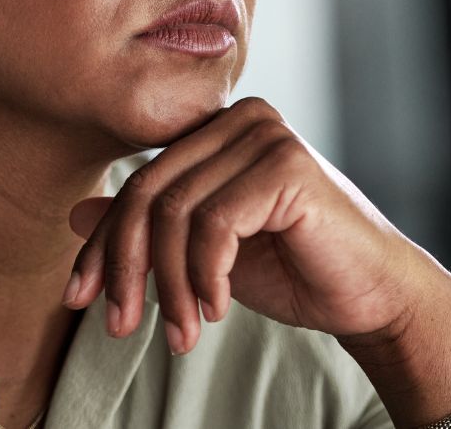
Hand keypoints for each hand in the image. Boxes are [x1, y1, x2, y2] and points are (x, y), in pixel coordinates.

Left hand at [62, 96, 439, 355]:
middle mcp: (240, 118)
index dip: (104, 243)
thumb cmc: (294, 269)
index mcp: (219, 128)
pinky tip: (217, 308)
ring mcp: (265, 134)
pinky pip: (214, 224)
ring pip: (176, 213)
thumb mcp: (204, 252)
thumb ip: (150, 227)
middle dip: (126, 268)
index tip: (79, 297)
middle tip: (120, 326)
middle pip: (149, 193)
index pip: (139, 181)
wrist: (372, 295)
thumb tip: (78, 213)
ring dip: (170, 285)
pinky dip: (205, 275)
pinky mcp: (286, 165)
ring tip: (182, 333)